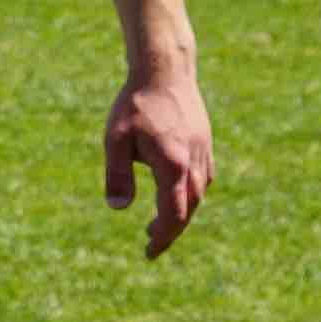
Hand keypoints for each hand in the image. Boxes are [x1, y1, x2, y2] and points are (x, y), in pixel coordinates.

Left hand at [106, 54, 213, 255]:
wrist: (165, 69)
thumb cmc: (135, 103)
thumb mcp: (116, 139)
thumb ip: (117, 175)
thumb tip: (118, 208)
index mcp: (173, 165)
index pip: (174, 214)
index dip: (163, 237)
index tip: (149, 251)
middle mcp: (194, 163)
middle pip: (188, 209)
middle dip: (171, 231)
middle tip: (151, 244)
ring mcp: (203, 152)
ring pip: (198, 194)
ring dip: (181, 213)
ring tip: (158, 224)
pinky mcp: (204, 143)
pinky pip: (203, 178)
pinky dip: (191, 194)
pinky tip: (177, 193)